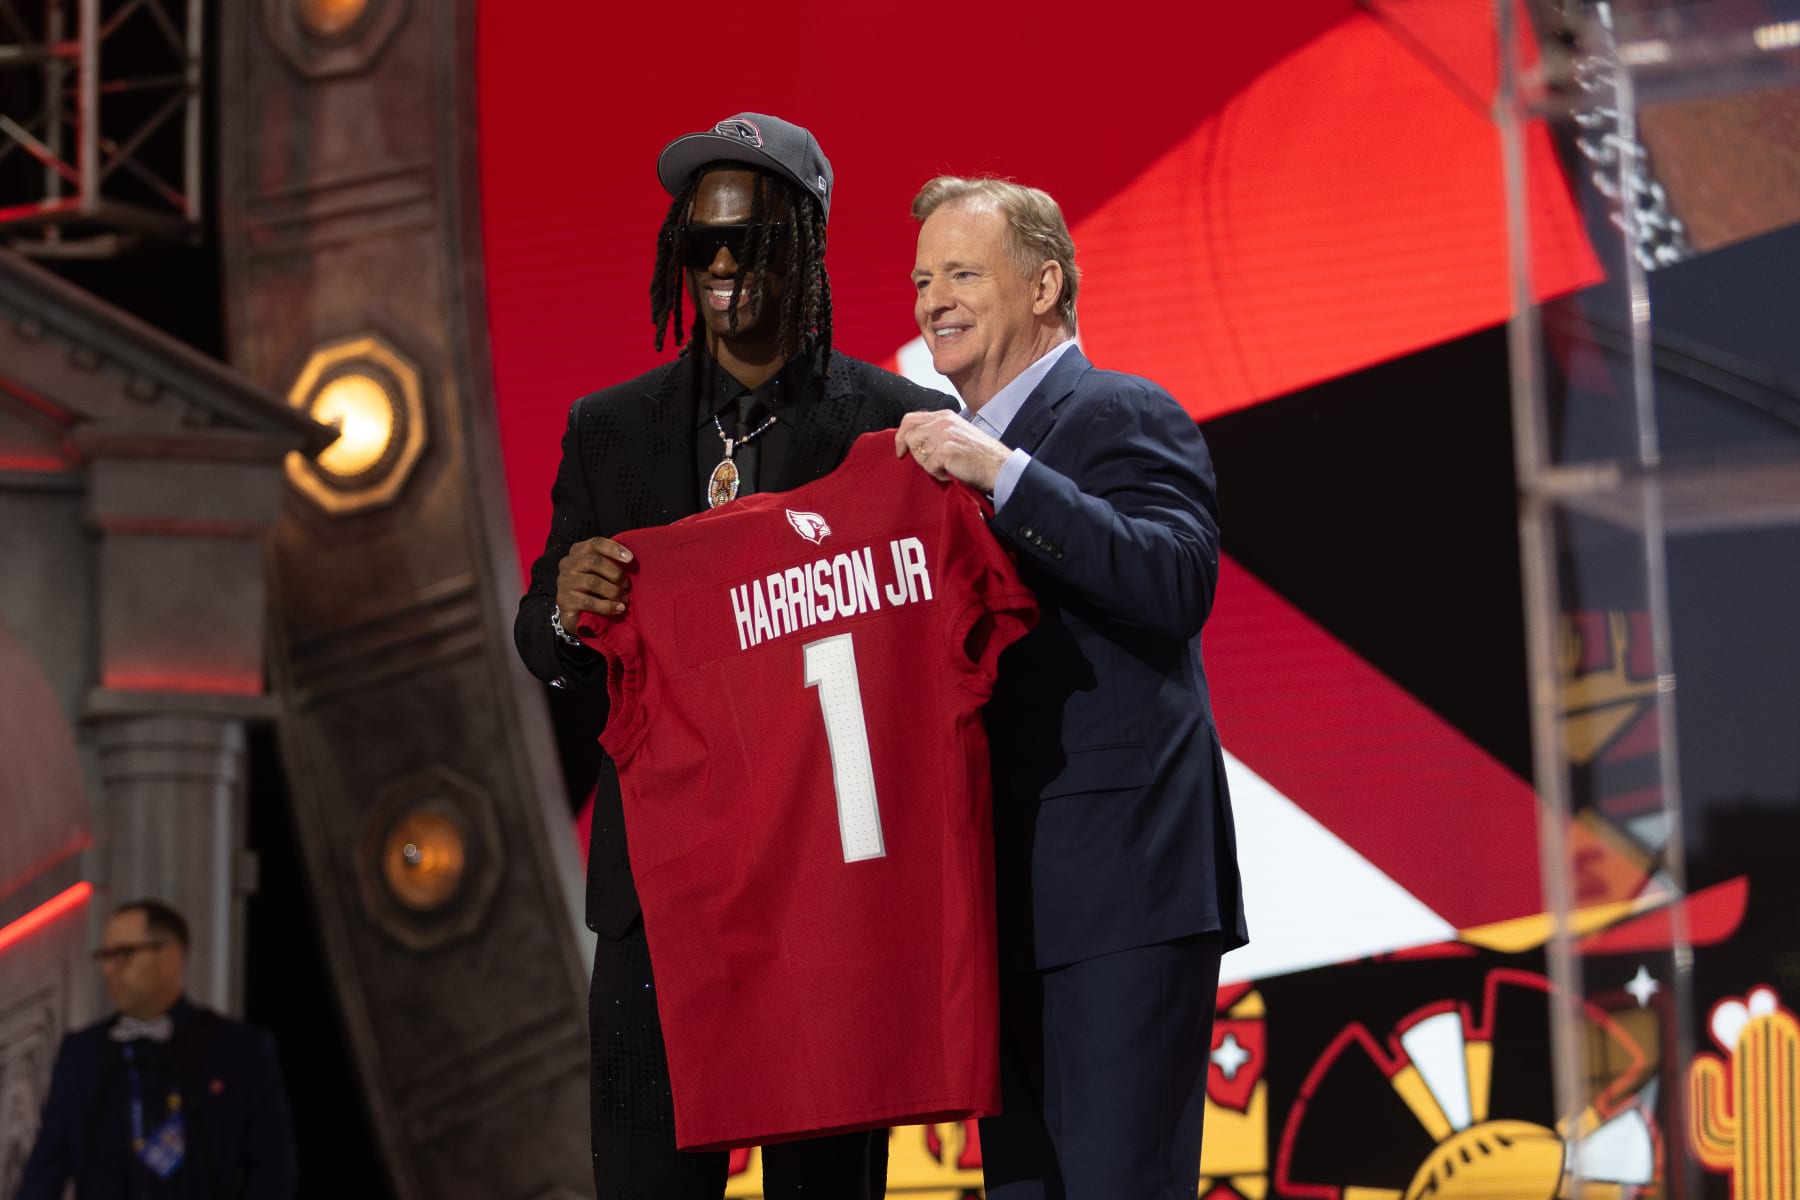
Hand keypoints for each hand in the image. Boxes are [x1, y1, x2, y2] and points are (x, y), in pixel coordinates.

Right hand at [556, 536, 634, 618]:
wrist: (571, 612)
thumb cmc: (590, 587)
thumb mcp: (597, 570)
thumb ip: (609, 562)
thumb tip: (630, 560)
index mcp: (577, 552)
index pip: (595, 543)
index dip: (613, 549)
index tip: (630, 558)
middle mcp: (568, 564)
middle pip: (594, 561)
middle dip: (615, 573)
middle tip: (627, 585)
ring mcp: (565, 582)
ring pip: (593, 582)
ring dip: (613, 591)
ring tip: (624, 598)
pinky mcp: (565, 601)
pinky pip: (590, 602)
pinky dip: (608, 606)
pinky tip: (619, 608)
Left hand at [894, 410, 1009, 493]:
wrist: (998, 466)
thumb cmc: (979, 455)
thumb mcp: (957, 433)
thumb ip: (936, 432)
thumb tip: (913, 441)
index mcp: (944, 416)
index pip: (910, 419)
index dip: (901, 435)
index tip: (900, 450)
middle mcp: (943, 422)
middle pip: (910, 436)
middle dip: (915, 454)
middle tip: (929, 465)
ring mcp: (944, 435)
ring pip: (917, 452)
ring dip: (929, 465)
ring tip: (946, 467)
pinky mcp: (946, 451)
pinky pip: (929, 466)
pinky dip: (939, 474)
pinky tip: (952, 472)